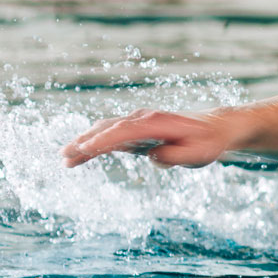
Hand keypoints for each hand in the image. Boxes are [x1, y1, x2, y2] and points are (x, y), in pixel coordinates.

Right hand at [62, 109, 236, 167]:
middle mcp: (143, 118)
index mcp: (157, 123)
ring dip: (84, 142)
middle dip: (85, 142)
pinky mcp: (135, 128)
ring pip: (104, 130)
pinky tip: (80, 154)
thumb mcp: (198, 154)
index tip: (85, 149)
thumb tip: (153, 157)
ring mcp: (137, 121)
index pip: (125, 130)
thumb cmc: (206, 143)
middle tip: (64, 157)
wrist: (213, 127)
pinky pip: (109, 134)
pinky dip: (93, 142)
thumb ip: (177, 157)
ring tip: (65, 159)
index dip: (104, 140)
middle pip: (108, 128)